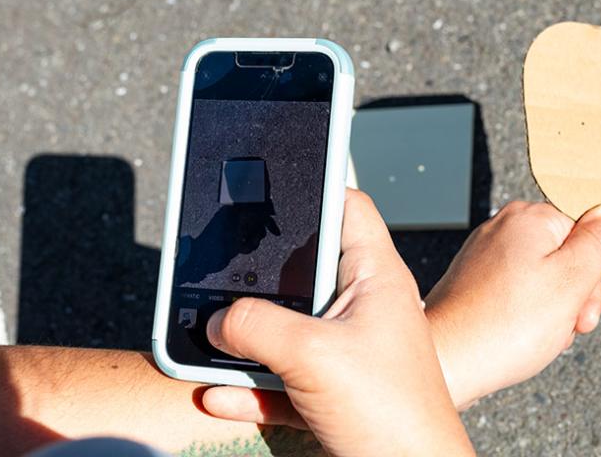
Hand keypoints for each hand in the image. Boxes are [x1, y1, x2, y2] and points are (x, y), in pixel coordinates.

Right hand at [201, 190, 473, 456]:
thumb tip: (216, 323)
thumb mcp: (312, 356)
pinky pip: (279, 375)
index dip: (312, 188)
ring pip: (284, 326)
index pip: (348, 207)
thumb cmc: (391, 415)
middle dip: (257, 275)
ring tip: (208, 338)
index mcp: (374, 277)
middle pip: (301, 269)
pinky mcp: (331, 388)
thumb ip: (255, 326)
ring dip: (245, 337)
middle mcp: (361, 306)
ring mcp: (345, 348)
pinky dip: (249, 384)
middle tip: (222, 272)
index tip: (270, 186)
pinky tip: (218, 392)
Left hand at [424, 201, 600, 407]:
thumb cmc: (508, 323)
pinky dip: (538, 316)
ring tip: (550, 333)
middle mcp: (504, 229)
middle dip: (587, 294)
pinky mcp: (478, 284)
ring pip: (552, 281)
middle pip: (573, 256)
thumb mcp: (572, 279)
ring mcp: (488, 256)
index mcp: (529, 218)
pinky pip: (525, 295)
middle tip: (579, 322)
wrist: (448, 360)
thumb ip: (600, 242)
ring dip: (564, 310)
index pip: (594, 229)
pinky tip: (530, 337)